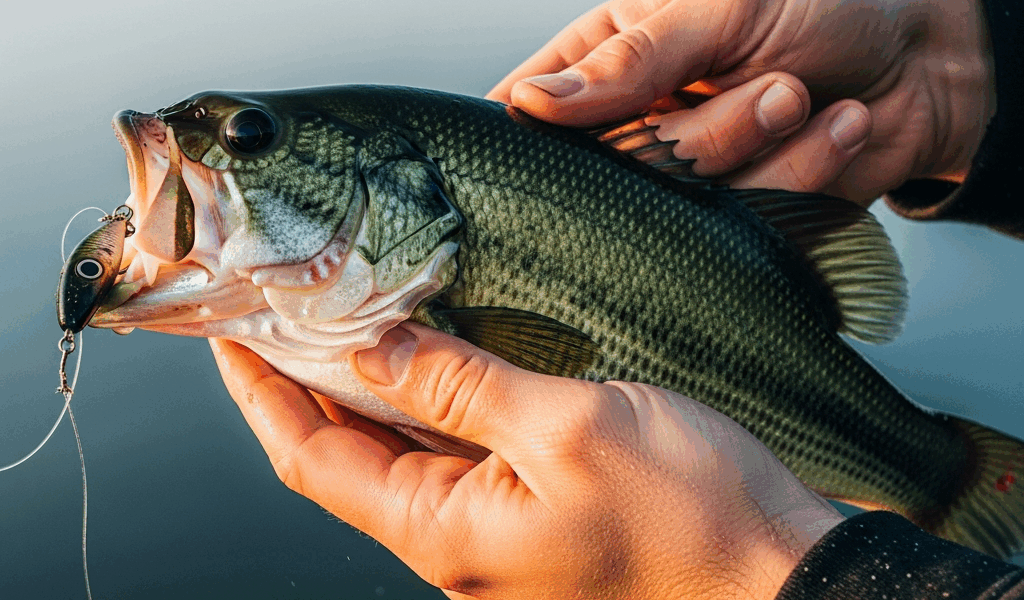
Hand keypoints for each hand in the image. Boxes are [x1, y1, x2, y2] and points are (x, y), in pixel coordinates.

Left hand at [210, 324, 842, 599]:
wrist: (784, 573)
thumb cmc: (692, 518)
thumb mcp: (565, 428)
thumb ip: (458, 384)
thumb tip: (369, 346)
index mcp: (446, 531)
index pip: (311, 457)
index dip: (263, 391)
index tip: (234, 331)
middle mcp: (458, 541)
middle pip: (348, 456)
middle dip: (305, 380)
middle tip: (283, 308)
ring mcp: (495, 530)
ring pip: (402, 452)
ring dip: (368, 387)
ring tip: (344, 317)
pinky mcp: (535, 511)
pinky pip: (458, 453)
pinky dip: (431, 401)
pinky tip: (437, 356)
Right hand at [487, 0, 994, 205]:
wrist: (918, 62)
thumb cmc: (823, 5)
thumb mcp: (720, 5)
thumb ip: (628, 59)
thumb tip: (532, 103)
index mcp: (608, 60)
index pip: (528, 113)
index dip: (530, 141)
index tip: (565, 149)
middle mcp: (635, 126)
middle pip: (610, 170)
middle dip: (699, 130)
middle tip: (771, 83)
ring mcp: (682, 180)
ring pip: (677, 202)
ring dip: (758, 143)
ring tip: (801, 93)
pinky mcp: (733, 221)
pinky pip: (740, 223)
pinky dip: (799, 173)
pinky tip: (830, 129)